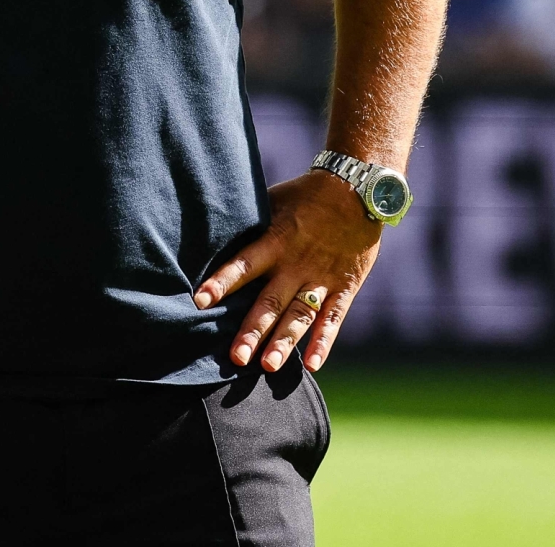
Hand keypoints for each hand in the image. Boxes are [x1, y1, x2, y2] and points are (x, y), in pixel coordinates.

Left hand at [194, 170, 380, 373]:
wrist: (355, 189)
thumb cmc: (303, 197)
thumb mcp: (271, 203)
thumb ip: (248, 228)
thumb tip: (208, 239)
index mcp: (275, 240)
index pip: (243, 264)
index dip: (222, 282)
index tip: (199, 301)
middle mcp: (296, 263)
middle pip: (271, 301)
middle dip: (253, 330)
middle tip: (237, 357)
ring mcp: (321, 277)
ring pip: (300, 315)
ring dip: (285, 341)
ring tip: (269, 366)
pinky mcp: (344, 287)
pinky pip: (333, 318)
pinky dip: (324, 341)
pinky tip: (313, 365)